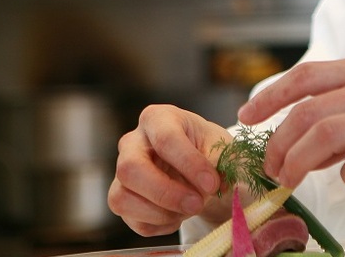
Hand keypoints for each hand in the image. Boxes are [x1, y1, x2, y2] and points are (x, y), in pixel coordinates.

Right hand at [108, 104, 232, 235]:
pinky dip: (160, 225)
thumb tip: (214, 183)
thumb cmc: (209, 150)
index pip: (165, 139)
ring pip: (122, 199)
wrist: (202, 171)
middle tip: (197, 204)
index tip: (212, 184)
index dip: (189, 164)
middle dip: (166, 193)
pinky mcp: (122, 200)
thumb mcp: (222, 147)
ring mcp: (123, 173)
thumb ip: (222, 162)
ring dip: (161, 213)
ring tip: (190, 209)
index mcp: (158, 119)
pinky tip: (178, 215)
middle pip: (130, 169)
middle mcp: (132, 143)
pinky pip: (134, 221)